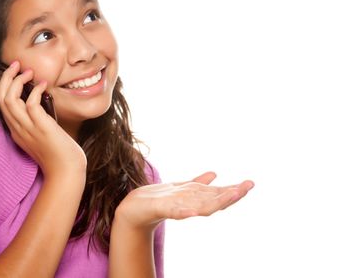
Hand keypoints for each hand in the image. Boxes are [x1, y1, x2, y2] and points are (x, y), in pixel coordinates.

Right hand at [0, 61, 86, 178]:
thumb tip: (38, 107)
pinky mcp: (41, 128)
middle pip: (2, 99)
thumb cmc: (58, 155)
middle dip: (5, 78)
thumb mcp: (40, 137)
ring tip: (28, 71)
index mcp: (16, 131)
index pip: (0, 106)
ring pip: (10, 100)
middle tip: (15, 65)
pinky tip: (43, 84)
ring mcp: (28, 128)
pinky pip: (31, 104)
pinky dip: (35, 91)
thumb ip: (35, 123)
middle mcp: (18, 129)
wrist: (66, 172)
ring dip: (17, 81)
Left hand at [115, 171, 253, 229]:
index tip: (250, 183)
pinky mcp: (162, 209)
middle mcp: (189, 204)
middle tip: (247, 188)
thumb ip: (197, 183)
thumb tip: (214, 174)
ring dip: (215, 202)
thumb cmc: (159, 199)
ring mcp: (177, 207)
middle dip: (231, 195)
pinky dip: (185, 211)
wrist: (136, 209)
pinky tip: (194, 211)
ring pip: (199, 206)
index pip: (218, 194)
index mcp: (194, 198)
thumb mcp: (180, 187)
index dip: (234, 190)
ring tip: (230, 195)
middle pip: (214, 201)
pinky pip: (175, 211)